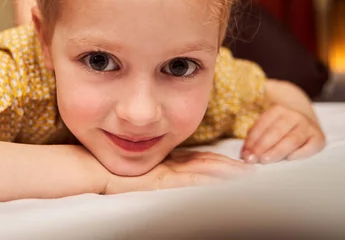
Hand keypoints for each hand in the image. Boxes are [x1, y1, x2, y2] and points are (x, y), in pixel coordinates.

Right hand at [104, 150, 252, 193]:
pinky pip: (191, 181)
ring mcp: (166, 170)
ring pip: (204, 170)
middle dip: (230, 166)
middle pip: (206, 162)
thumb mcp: (135, 172)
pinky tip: (226, 183)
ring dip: (227, 172)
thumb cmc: (108, 171)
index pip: (197, 159)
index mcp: (165, 161)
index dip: (218, 161)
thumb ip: (150, 173)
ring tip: (248, 175)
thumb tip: (159, 178)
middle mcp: (169, 163)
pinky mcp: (162, 180)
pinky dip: (210, 181)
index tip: (237, 163)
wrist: (91, 171)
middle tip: (253, 168)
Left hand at [241, 105, 325, 163]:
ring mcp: (308, 126)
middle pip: (276, 131)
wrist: (305, 123)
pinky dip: (300, 153)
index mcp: (279, 110)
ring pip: (292, 139)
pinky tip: (289, 159)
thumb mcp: (267, 126)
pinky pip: (310, 146)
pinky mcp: (319, 138)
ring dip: (277, 151)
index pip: (263, 124)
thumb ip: (256, 137)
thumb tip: (245, 154)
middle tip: (251, 159)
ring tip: (265, 160)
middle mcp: (295, 116)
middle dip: (261, 146)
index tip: (244, 154)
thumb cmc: (280, 129)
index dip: (252, 140)